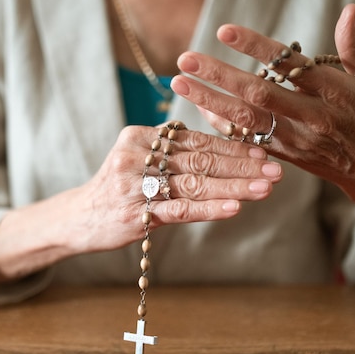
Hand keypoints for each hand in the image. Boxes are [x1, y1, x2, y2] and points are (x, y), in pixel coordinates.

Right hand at [0, 122, 283, 283]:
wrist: (78, 218)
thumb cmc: (119, 189)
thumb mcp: (141, 161)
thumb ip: (176, 154)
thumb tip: (229, 149)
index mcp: (141, 135)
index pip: (196, 140)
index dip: (233, 146)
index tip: (264, 152)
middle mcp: (137, 154)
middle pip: (200, 160)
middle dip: (242, 166)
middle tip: (276, 171)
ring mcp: (135, 184)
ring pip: (195, 184)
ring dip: (235, 187)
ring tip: (265, 189)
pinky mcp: (136, 213)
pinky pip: (180, 209)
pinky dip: (210, 208)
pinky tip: (235, 208)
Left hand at [170, 4, 354, 272]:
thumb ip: (354, 48)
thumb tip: (348, 10)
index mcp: (337, 93)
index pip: (290, 65)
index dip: (255, 47)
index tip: (224, 31)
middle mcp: (314, 118)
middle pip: (258, 94)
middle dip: (218, 75)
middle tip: (185, 58)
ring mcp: (298, 141)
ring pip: (246, 120)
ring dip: (210, 101)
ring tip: (180, 81)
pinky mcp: (287, 157)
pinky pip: (248, 141)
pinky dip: (224, 126)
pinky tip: (201, 109)